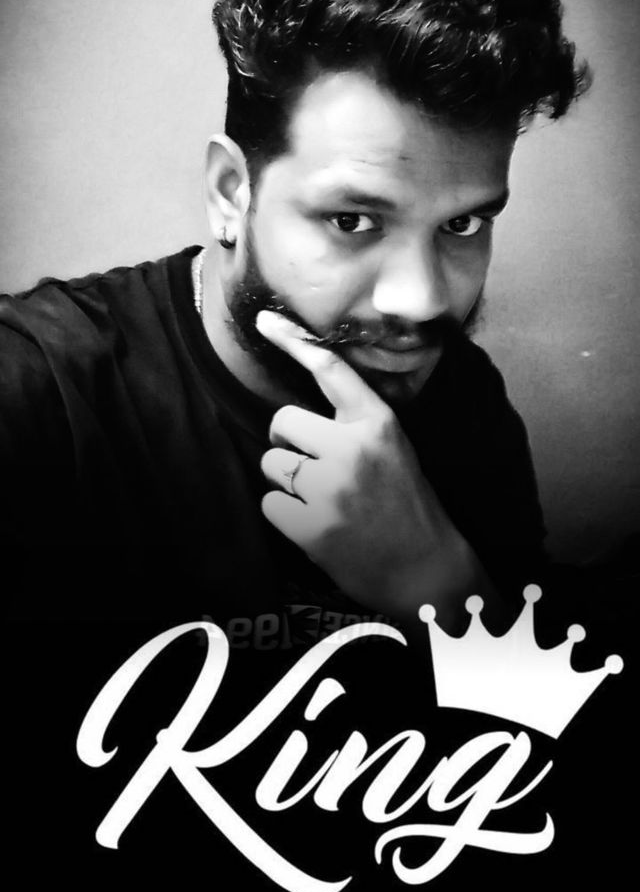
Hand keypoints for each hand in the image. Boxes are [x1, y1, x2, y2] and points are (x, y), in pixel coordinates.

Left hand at [256, 311, 492, 627]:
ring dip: (286, 483)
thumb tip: (298, 418)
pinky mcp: (311, 524)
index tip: (264, 320)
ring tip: (320, 502)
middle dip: (288, 445)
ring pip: (271, 463)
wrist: (427, 571)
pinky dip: (284, 516)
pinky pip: (269, 504)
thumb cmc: (408, 508)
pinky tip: (315, 526)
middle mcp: (352, 447)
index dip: (294, 342)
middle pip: (283, 422)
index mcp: (378, 423)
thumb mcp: (394, 451)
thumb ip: (355, 428)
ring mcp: (330, 487)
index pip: (330, 370)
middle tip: (313, 471)